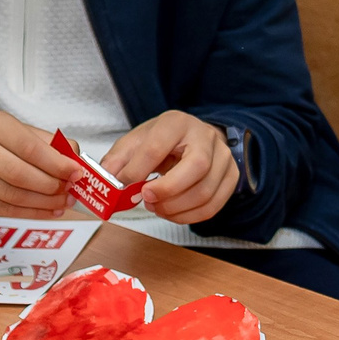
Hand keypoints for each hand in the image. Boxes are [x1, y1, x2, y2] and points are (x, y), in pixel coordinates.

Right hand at [0, 111, 79, 217]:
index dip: (56, 164)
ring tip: (63, 203)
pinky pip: (3, 209)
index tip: (76, 172)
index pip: (28, 147)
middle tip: (71, 190)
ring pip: (12, 196)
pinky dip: (30, 213)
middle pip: (19, 174)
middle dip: (51, 186)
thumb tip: (75, 160)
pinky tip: (47, 211)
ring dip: (44, 203)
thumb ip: (47, 143)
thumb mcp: (16, 129)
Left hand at [103, 110, 237, 225]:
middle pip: (197, 167)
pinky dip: (188, 216)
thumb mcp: (137, 141)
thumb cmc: (164, 141)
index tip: (123, 185)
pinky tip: (172, 212)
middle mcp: (205, 136)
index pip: (157, 147)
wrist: (193, 139)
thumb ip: (118, 160)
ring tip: (157, 207)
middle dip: (167, 190)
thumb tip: (106, 180)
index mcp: (177, 123)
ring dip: (176, 208)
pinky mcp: (231, 177)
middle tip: (147, 199)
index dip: (137, 171)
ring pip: (205, 191)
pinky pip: (213, 206)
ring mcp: (223, 157)